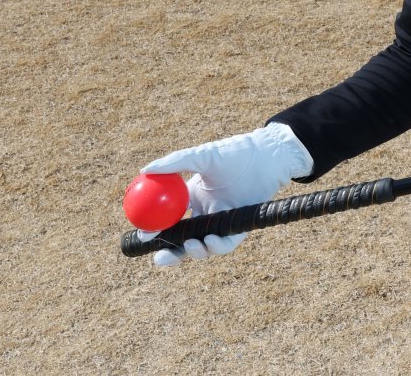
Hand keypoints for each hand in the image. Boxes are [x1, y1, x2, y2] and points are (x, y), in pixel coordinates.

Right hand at [139, 122, 312, 266]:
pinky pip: (226, 243)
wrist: (267, 155)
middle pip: (182, 238)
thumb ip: (175, 163)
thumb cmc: (235, 153)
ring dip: (193, 252)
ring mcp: (222, 220)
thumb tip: (144, 171)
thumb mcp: (202, 156)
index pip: (168, 219)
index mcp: (192, 197)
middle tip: (158, 258)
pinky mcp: (241, 226)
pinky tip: (210, 239)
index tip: (143, 235)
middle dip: (169, 253)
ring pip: (203, 244)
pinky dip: (216, 246)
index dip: (155, 230)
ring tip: (190, 245)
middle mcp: (206, 212)